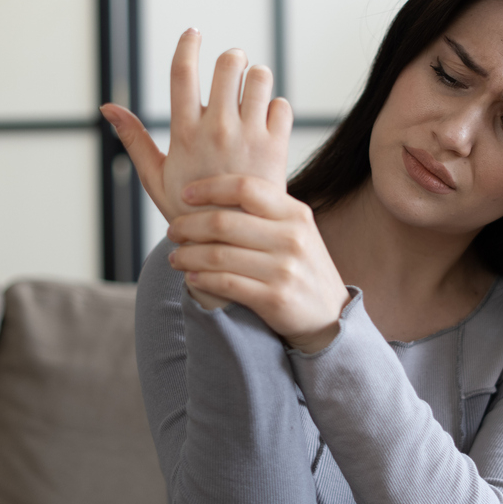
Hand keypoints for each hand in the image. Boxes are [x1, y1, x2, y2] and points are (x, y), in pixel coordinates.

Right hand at [99, 28, 292, 222]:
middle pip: (228, 63)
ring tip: (252, 91)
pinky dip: (275, 107)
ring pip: (260, 77)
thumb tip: (107, 107)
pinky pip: (281, 105)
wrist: (231, 243)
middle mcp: (218, 129)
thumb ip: (133, 138)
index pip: (183, 72)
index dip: (188, 45)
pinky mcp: (276, 147)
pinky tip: (267, 121)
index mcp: (185, 132)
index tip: (193, 33)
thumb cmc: (189, 210)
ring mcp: (250, 136)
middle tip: (232, 69)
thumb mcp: (155, 176)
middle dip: (231, 59)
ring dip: (256, 77)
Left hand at [166, 174, 350, 353]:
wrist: (329, 316)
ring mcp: (284, 269)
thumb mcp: (296, 231)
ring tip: (175, 256)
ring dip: (188, 255)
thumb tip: (213, 191)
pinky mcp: (274, 298)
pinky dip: (201, 278)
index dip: (210, 188)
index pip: (245, 188)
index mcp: (295, 213)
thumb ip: (264, 211)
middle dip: (189, 225)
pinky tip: (191, 276)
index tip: (185, 194)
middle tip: (173, 230)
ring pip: (219, 255)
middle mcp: (292, 238)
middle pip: (224, 222)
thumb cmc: (301, 267)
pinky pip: (226, 284)